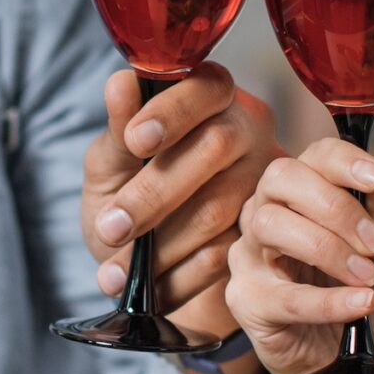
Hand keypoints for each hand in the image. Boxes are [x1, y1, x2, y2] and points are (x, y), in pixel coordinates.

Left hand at [80, 64, 278, 336]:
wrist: (144, 257)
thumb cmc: (125, 190)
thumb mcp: (110, 162)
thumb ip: (116, 130)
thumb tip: (119, 83)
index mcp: (207, 96)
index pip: (204, 87)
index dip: (171, 112)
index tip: (134, 141)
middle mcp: (246, 130)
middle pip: (214, 149)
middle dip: (154, 194)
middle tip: (110, 227)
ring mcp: (261, 184)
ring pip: (217, 209)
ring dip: (160, 246)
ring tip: (114, 271)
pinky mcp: (262, 236)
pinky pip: (221, 256)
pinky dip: (175, 278)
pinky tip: (144, 290)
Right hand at [226, 139, 373, 373]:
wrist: (355, 357)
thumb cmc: (364, 291)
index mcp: (301, 192)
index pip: (313, 156)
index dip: (345, 161)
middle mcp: (267, 213)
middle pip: (281, 179)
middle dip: (334, 205)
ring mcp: (249, 255)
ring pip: (270, 226)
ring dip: (328, 249)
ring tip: (368, 277)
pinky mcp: (245, 300)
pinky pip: (283, 295)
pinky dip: (328, 300)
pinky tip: (362, 302)